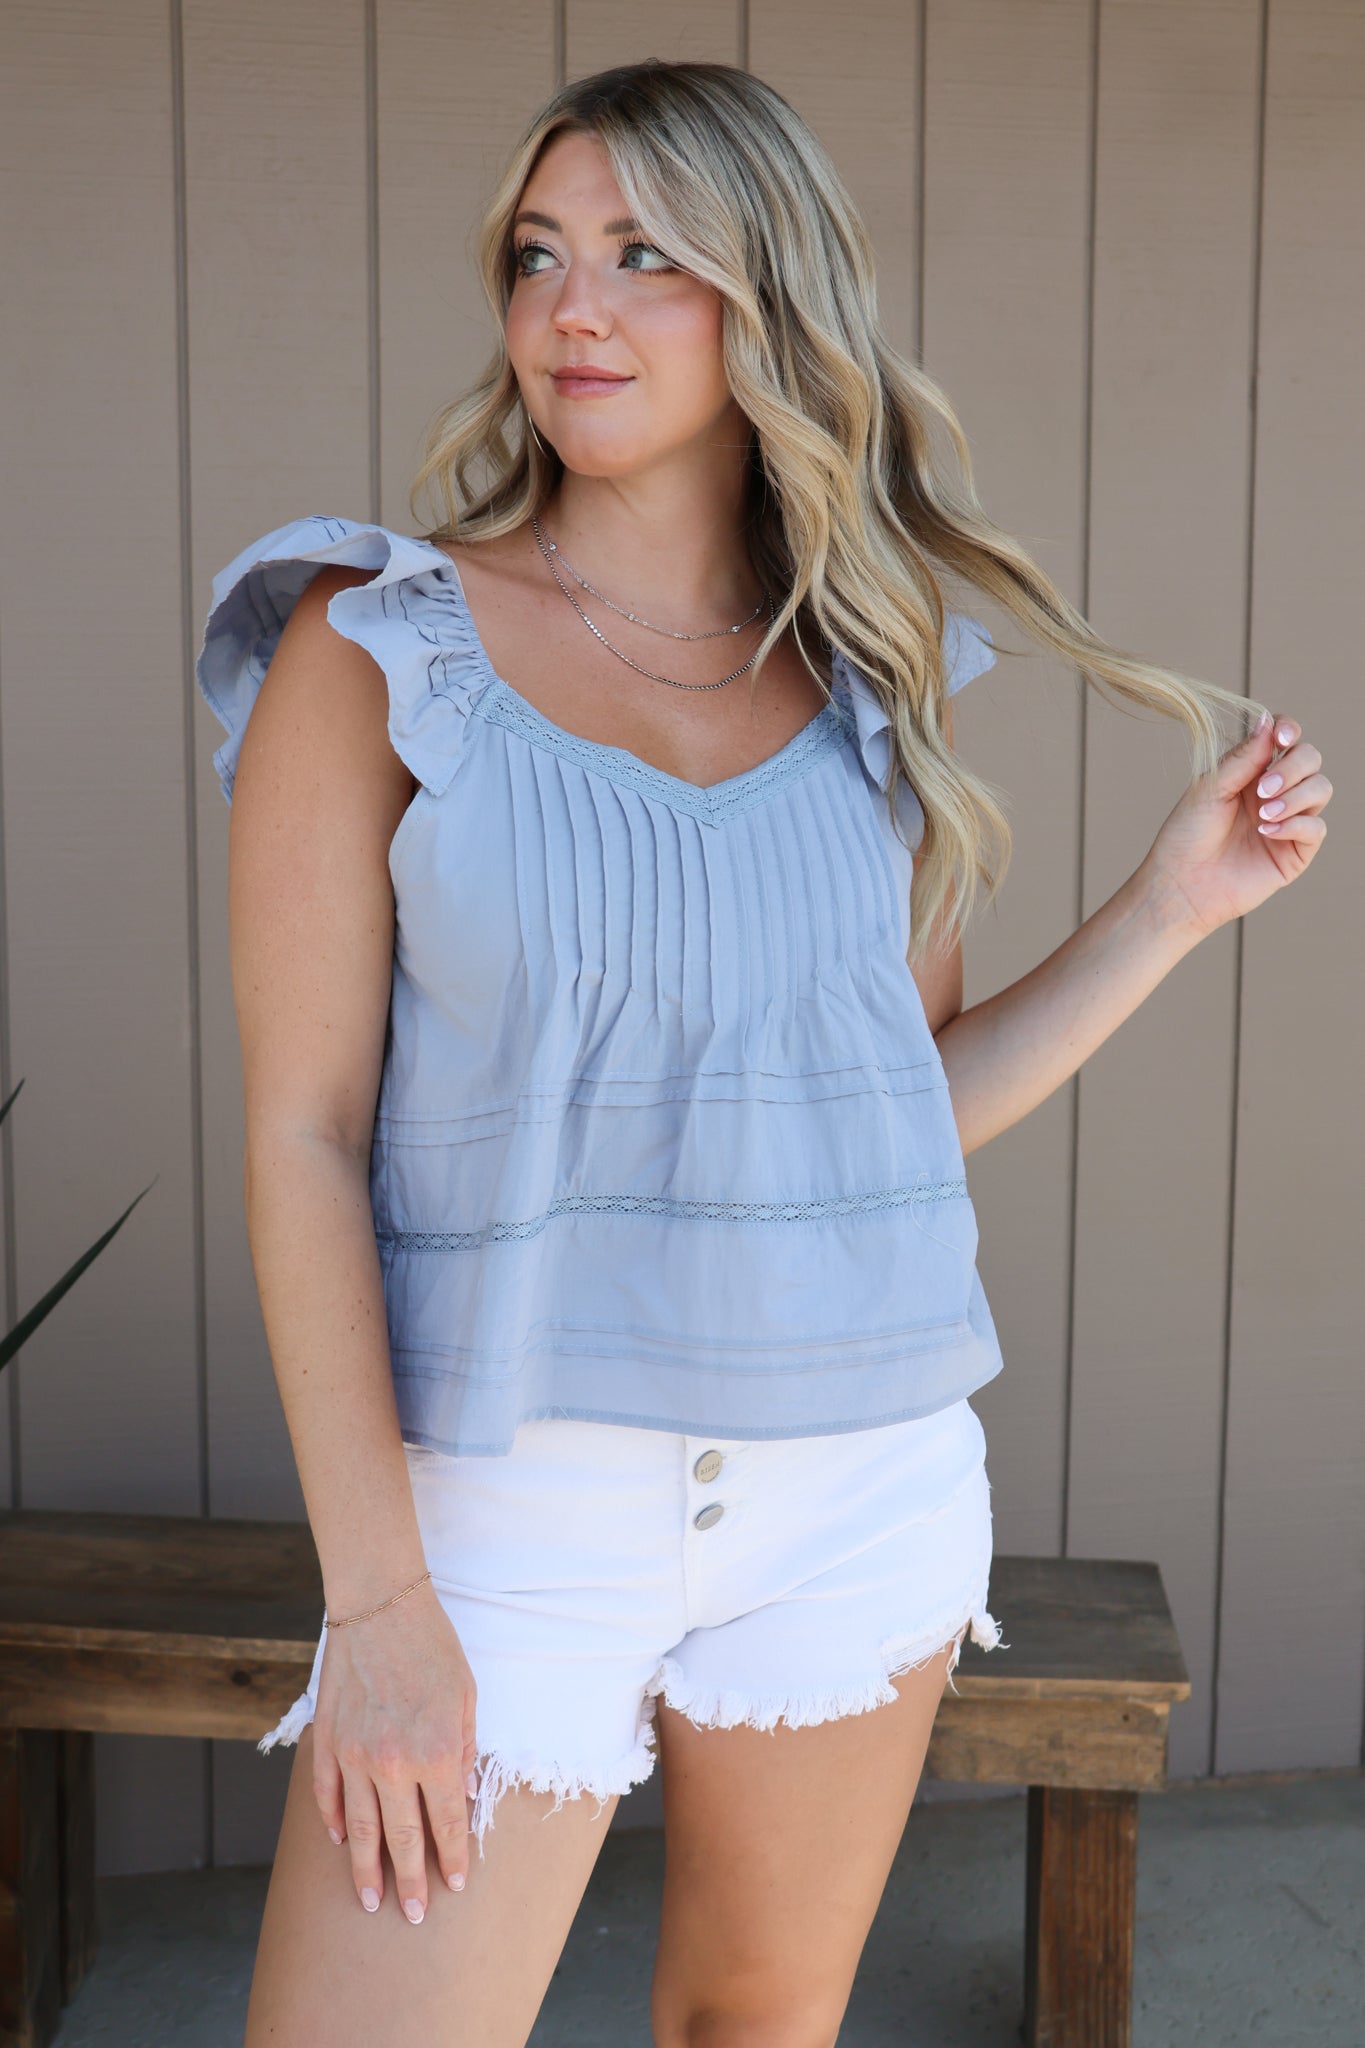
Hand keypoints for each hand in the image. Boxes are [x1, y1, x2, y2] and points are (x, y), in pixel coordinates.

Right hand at [311, 1578, 479, 1919]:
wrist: (380, 1605)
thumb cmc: (432, 1646)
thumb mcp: (466, 1696)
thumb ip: (464, 1751)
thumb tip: (458, 1797)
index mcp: (437, 1752)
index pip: (446, 1824)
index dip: (451, 1859)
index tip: (453, 1885)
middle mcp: (394, 1763)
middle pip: (402, 1838)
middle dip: (410, 1881)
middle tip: (411, 1915)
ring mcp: (355, 1755)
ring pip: (357, 1828)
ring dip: (364, 1867)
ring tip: (370, 1899)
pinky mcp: (328, 1741)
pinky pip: (327, 1794)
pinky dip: (331, 1821)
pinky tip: (337, 1842)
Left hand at [1140, 712, 1332, 938]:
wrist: (1181, 883)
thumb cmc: (1188, 835)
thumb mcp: (1210, 788)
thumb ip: (1242, 757)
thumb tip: (1267, 721)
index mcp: (1253, 771)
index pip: (1286, 738)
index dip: (1290, 730)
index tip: (1282, 737)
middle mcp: (1275, 791)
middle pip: (1311, 759)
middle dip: (1293, 767)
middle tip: (1263, 788)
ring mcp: (1289, 820)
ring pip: (1321, 789)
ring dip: (1295, 796)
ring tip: (1262, 814)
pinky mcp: (1295, 851)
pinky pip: (1316, 828)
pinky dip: (1295, 824)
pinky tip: (1266, 831)